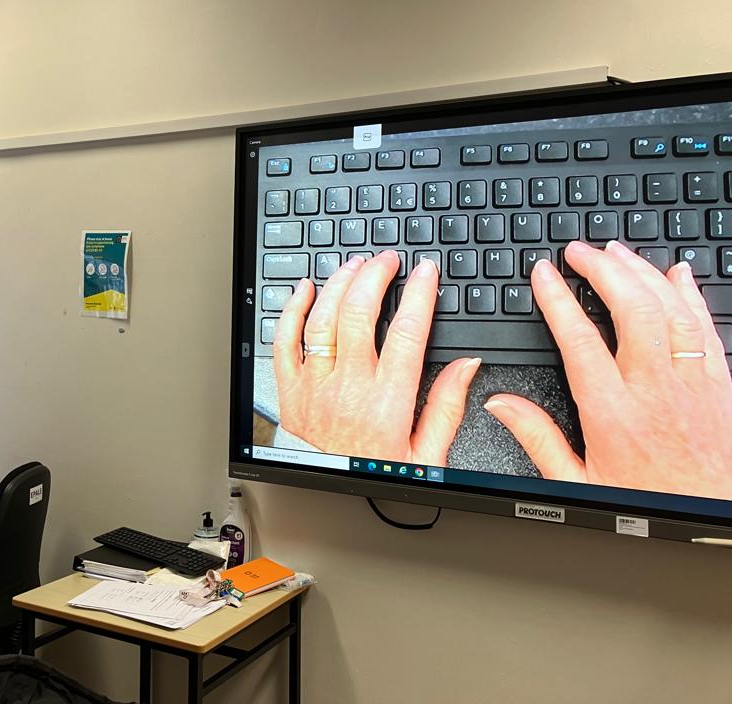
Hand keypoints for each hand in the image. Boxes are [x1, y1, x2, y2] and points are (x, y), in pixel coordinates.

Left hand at [274, 251, 480, 462]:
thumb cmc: (375, 472)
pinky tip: (306, 289)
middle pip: (360, 313)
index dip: (418, 294)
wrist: (329, 490)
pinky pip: (285, 341)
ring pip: (323, 320)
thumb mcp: (427, 453)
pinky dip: (293, 310)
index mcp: (387, 401)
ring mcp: (315, 385)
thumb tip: (466, 366)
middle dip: (376, 276)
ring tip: (355, 266)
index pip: (407, 332)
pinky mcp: (290, 389)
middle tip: (388, 261)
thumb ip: (448, 405)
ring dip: (340, 284)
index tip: (425, 273)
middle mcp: (349, 387)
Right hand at [485, 240, 731, 499]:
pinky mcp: (719, 382)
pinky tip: (676, 274)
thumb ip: (537, 437)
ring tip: (615, 251)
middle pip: (630, 308)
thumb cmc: (650, 501)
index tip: (544, 275)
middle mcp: (654, 389)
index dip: (557, 299)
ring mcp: (691, 380)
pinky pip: (704, 324)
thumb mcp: (579, 481)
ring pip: (669, 308)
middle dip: (601, 269)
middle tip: (578, 251)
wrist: (714, 517)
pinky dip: (689, 293)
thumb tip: (500, 404)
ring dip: (641, 271)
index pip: (580, 339)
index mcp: (613, 412)